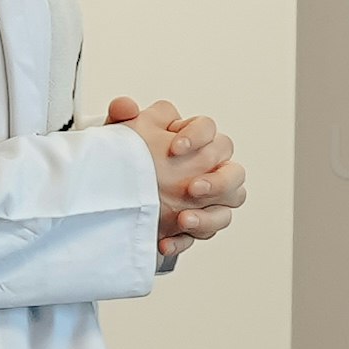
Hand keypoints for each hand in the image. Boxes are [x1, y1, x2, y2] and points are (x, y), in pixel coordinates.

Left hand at [117, 94, 244, 260]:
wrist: (114, 189)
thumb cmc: (126, 155)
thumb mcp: (120, 135)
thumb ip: (123, 116)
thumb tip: (125, 106)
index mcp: (194, 139)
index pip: (210, 130)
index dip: (198, 137)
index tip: (175, 148)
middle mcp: (209, 168)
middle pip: (234, 172)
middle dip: (218, 182)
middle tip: (192, 188)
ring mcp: (206, 199)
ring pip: (228, 208)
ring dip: (209, 217)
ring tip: (183, 219)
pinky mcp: (195, 225)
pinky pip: (202, 235)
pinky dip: (184, 241)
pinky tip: (164, 242)